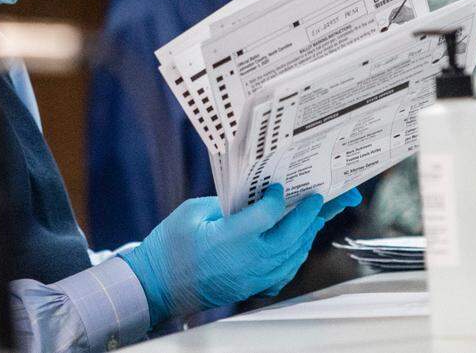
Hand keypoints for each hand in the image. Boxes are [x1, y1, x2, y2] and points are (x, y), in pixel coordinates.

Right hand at [120, 185, 361, 323]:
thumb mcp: (193, 213)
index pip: (270, 214)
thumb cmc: (168, 247)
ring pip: (292, 257)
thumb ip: (225, 203)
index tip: (280, 187)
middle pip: (291, 236)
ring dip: (306, 237)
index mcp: (231, 238)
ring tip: (314, 219)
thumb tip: (249, 197)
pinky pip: (283, 275)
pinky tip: (297, 246)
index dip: (279, 197)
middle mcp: (248, 261)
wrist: (155, 286)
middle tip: (320, 199)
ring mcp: (251, 278)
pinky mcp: (250, 289)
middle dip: (309, 215)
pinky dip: (295, 258)